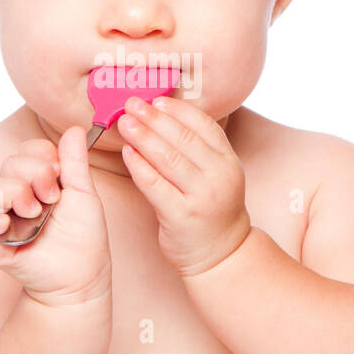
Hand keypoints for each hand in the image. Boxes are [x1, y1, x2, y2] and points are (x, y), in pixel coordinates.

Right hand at [0, 126, 112, 305]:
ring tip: (34, 215)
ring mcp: (3, 219)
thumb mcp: (84, 194)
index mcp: (38, 181)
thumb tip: (75, 128)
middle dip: (32, 177)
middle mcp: (17, 196)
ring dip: (13, 196)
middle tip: (51, 200)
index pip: (27, 150)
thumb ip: (75, 162)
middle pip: (8, 165)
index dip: (42, 157)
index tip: (59, 176)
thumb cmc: (84, 237)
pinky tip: (3, 225)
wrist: (82, 276)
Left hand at [116, 95, 251, 276]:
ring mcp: (201, 196)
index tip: (155, 100)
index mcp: (228, 160)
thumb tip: (163, 116)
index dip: (177, 110)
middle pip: (183, 138)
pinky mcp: (181, 215)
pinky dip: (139, 165)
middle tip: (131, 104)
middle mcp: (219, 176)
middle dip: (154, 118)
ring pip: (168, 158)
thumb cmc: (210, 208)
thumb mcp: (215, 174)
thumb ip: (197, 149)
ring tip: (124, 122)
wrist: (220, 253)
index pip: (203, 125)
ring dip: (143, 136)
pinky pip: (155, 185)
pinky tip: (127, 152)